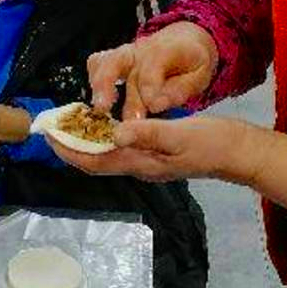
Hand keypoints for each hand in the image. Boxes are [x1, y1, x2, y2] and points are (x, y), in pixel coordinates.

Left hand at [48, 114, 252, 182]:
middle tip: (54, 124)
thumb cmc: (212, 142)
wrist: (238, 152)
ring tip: (72, 121)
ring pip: (107, 155)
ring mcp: (148, 161)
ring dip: (86, 141)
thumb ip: (148, 133)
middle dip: (71, 146)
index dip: (68, 150)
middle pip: (95, 161)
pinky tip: (106, 122)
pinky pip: (122, 148)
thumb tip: (114, 133)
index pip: (94, 161)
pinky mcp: (157, 153)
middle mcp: (139, 166)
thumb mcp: (180, 133)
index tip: (48, 134)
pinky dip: (106, 137)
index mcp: (141, 163)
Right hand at [87, 21, 217, 119]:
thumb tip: (158, 104)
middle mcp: (141, 49)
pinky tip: (98, 103)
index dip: (150, 88)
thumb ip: (181, 89)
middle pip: (125, 66)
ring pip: (106, 62)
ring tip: (101, 110)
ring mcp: (125, 53)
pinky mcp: (114, 59)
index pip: (152, 67)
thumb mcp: (200, 74)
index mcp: (166, 49)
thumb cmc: (192, 62)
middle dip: (125, 94)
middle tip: (128, 121)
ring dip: (101, 86)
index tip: (153, 107)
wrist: (185, 41)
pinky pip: (97, 64)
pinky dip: (94, 80)